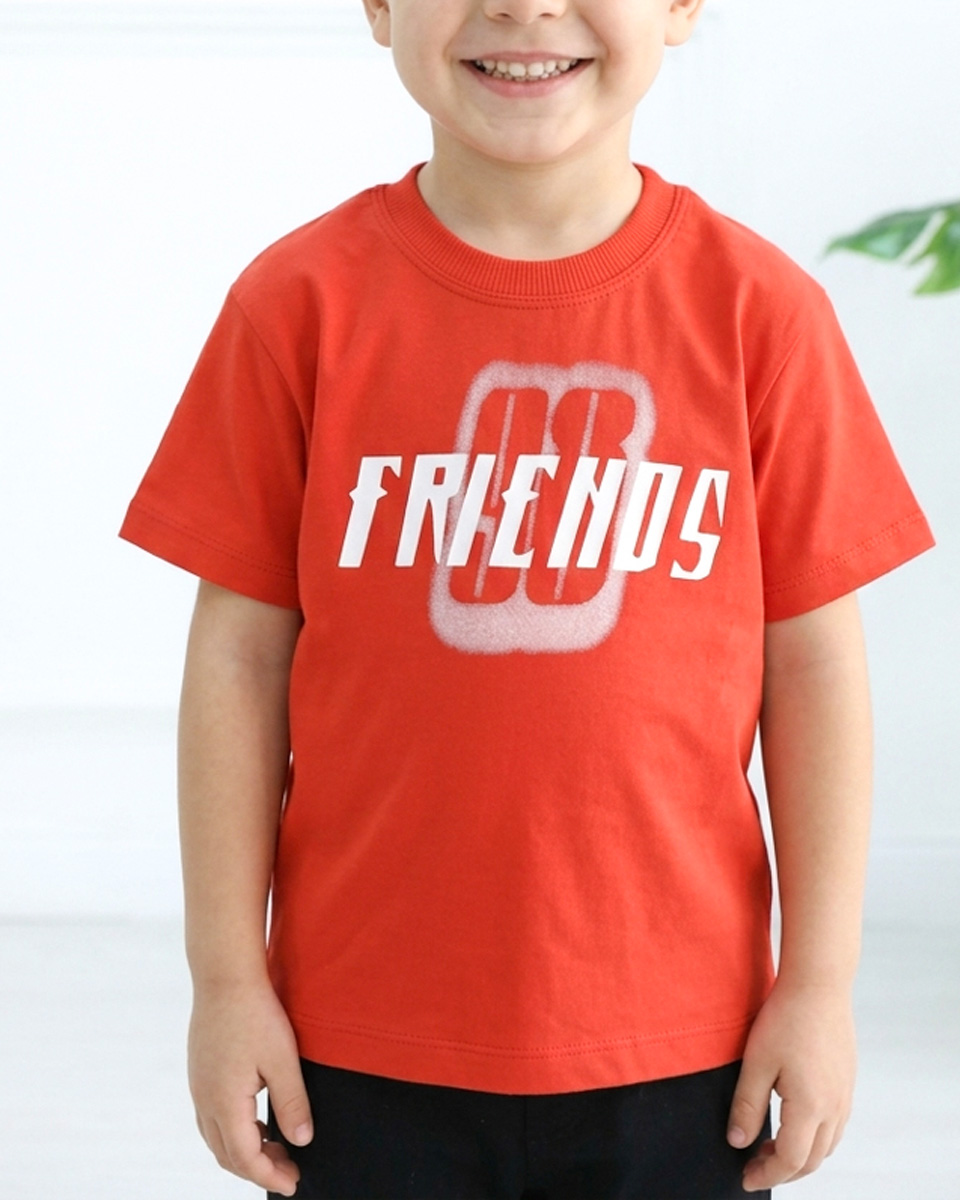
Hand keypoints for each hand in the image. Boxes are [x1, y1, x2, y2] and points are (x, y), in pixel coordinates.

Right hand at [187, 976, 313, 1196]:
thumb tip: (302, 1141)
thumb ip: (293, 1103)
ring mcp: (198, 1088)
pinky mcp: (200, 1074)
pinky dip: (234, 1132)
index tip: (293, 1184)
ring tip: (277, 1149)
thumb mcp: (283, 1059)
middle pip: (227, 1155)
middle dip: (258, 1169)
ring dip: (245, 1152)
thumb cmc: (255, 1013)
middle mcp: (205, 1101)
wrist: (224, 976)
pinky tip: (257, 1122)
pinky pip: (212, 1119)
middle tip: (290, 1171)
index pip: (245, 1158)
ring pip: (217, 1139)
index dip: (270, 1176)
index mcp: (224, 1103)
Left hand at [726, 978, 856, 1191]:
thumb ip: (746, 1105)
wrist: (819, 985)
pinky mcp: (847, 1083)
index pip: (791, 1160)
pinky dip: (815, 1138)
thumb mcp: (756, 1062)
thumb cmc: (785, 1019)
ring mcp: (845, 1096)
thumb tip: (738, 1143)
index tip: (746, 1178)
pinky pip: (835, 1126)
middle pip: (812, 1160)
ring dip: (801, 1157)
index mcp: (811, 1107)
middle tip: (753, 1166)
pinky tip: (793, 1124)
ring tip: (770, 1148)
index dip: (767, 1173)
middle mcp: (834, 1108)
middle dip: (783, 1170)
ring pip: (827, 1146)